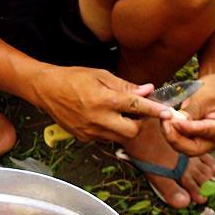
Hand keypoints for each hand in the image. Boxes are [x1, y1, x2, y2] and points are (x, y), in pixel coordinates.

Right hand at [32, 66, 172, 143]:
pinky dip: (110, 130)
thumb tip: (147, 90)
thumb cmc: (73, 78)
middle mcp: (98, 118)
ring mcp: (90, 131)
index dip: (155, 110)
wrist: (46, 89)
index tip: (169, 113)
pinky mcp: (84, 138)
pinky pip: (106, 138)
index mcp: (104, 99)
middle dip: (138, 122)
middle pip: (132, 131)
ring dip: (125, 127)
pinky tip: (102, 118)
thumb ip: (125, 86)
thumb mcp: (100, 75)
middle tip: (136, 111)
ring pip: (120, 137)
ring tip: (117, 113)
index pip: (137, 106)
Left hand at [159, 72, 214, 154]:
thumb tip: (175, 123)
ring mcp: (207, 141)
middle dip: (176, 138)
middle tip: (164, 123)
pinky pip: (184, 141)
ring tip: (164, 121)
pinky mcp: (198, 138)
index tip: (173, 121)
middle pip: (193, 149)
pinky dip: (174, 134)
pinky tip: (167, 123)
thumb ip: (190, 112)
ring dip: (172, 136)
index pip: (204, 133)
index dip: (187, 128)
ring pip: (185, 148)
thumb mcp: (203, 98)